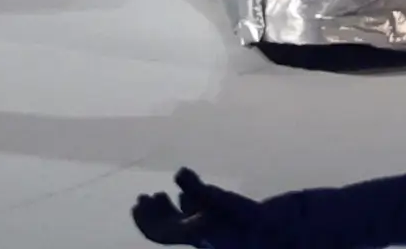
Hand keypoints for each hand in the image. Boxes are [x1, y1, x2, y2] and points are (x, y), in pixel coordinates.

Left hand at [131, 168, 262, 245]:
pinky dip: (187, 202)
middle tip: (142, 198)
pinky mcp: (219, 219)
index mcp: (189, 235)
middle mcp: (194, 233)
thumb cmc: (242, 219)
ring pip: (179, 221)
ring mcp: (207, 226)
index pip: (159, 232)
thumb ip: (196, 187)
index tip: (136, 205)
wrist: (270, 229)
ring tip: (160, 195)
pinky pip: (197, 213)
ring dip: (167, 208)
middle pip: (166, 227)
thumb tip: (179, 171)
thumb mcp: (217, 201)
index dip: (144, 221)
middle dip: (152, 213)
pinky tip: (185, 193)